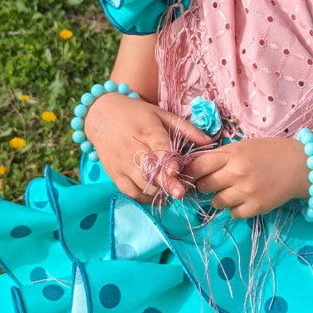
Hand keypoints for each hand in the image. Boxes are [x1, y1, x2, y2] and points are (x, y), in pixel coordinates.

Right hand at [84, 93, 213, 202]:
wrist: (101, 114)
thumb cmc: (137, 114)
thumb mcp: (161, 114)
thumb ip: (187, 129)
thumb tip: (211, 142)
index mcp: (147, 129)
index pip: (157, 147)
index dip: (166, 161)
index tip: (175, 171)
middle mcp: (132, 148)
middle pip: (150, 171)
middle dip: (165, 183)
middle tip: (179, 193)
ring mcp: (121, 163)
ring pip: (141, 184)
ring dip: (158, 191)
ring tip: (171, 192)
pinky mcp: (114, 174)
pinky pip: (130, 192)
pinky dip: (144, 197)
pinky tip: (157, 196)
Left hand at [186, 137, 308, 218]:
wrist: (301, 166)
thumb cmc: (271, 152)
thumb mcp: (244, 146)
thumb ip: (222, 156)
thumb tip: (196, 166)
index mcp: (233, 155)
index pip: (198, 166)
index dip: (191, 171)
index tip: (191, 174)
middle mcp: (237, 174)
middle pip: (204, 186)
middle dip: (205, 185)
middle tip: (214, 183)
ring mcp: (247, 192)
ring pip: (216, 203)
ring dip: (220, 198)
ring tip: (232, 190)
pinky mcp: (256, 207)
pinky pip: (233, 214)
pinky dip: (236, 208)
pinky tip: (245, 199)